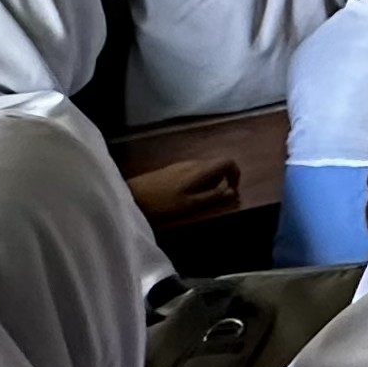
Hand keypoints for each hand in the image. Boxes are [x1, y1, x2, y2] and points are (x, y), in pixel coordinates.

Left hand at [121, 159, 239, 224]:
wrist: (131, 195)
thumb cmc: (162, 203)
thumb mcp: (190, 205)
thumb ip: (213, 197)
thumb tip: (232, 192)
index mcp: (199, 170)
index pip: (228, 161)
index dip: (236, 174)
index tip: (232, 191)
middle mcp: (192, 162)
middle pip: (217, 165)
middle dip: (222, 181)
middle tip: (213, 200)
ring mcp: (181, 164)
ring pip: (205, 168)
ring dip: (210, 182)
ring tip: (199, 200)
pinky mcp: (172, 169)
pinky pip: (193, 171)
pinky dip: (198, 182)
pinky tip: (185, 196)